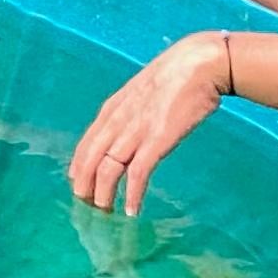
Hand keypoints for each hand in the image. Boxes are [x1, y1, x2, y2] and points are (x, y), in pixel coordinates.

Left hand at [69, 34, 233, 216]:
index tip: (79, 186)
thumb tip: (127, 130)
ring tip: (104, 213)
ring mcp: (136, 130)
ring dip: (104, 194)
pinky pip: (138, 172)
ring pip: (108, 169)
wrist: (198, 64)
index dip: (79, 168)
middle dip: (85, 186)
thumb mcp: (141, 93)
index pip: (86, 145)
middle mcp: (117, 121)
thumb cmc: (174, 77)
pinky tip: (131, 209)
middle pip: (90, 160)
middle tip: (85, 208)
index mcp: (111, 109)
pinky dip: (132, 193)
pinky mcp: (157, 139)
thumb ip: (130, 112)